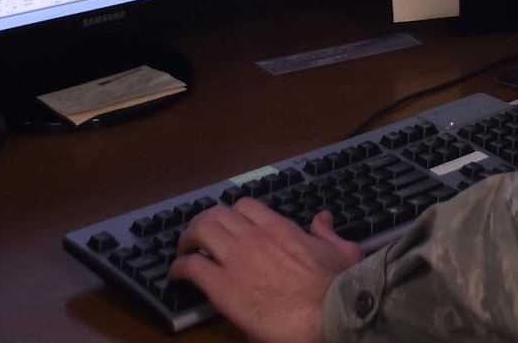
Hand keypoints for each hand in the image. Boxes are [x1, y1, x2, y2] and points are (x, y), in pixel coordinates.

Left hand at [169, 199, 362, 342]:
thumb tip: (323, 220)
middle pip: (216, 214)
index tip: (227, 224)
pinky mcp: (224, 287)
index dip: (231, 214)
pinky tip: (175, 276)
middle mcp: (255, 237)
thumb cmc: (337, 286)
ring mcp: (237, 260)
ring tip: (183, 251)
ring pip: (200, 232)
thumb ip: (328, 233)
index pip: (246, 206)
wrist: (328, 311)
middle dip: (202, 222)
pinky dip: (179, 268)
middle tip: (196, 236)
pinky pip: (192, 268)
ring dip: (187, 239)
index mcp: (281, 228)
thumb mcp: (342, 250)